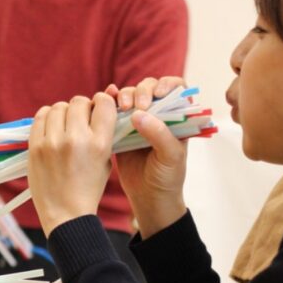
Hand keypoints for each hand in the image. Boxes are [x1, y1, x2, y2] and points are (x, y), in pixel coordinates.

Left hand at [27, 94, 116, 235]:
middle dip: (82, 107)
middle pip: (79, 102)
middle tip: (80, 118)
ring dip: (63, 112)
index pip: (104, 104)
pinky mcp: (35, 147)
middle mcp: (77, 139)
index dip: (102, 101)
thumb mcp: (106, 161)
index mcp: (100, 144)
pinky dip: (47, 117)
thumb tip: (98, 109)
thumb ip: (103, 135)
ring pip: (58, 107)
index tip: (98, 107)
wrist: (66, 214)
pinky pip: (40, 116)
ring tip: (64, 124)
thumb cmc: (89, 188)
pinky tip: (51, 126)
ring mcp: (53, 142)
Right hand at [106, 78, 188, 237]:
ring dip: (125, 96)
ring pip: (130, 96)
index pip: (176, 89)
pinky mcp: (120, 130)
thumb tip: (139, 114)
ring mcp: (139, 121)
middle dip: (142, 91)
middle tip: (136, 106)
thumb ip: (159, 134)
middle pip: (149, 88)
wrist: (149, 199)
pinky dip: (109, 102)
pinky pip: (114, 111)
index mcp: (177, 117)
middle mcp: (158, 115)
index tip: (157, 93)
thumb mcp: (171, 156)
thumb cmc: (168, 177)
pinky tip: (105, 101)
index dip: (167, 84)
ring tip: (122, 107)